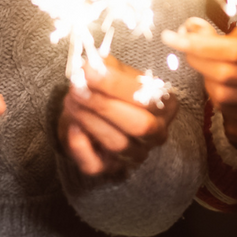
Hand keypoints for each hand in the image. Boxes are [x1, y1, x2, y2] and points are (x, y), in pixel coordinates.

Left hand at [58, 56, 180, 179]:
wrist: (90, 109)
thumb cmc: (108, 89)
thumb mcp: (113, 70)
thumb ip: (105, 67)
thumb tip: (90, 67)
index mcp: (165, 105)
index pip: (147, 98)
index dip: (116, 85)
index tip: (89, 72)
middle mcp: (156, 134)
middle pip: (140, 126)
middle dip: (105, 106)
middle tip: (77, 90)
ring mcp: (136, 154)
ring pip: (118, 144)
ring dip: (90, 120)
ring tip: (72, 101)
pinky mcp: (111, 169)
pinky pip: (96, 164)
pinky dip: (80, 145)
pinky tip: (73, 126)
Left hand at [161, 20, 236, 111]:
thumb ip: (219, 34)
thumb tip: (188, 30)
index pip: (234, 51)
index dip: (199, 45)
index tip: (172, 36)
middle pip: (227, 75)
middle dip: (196, 59)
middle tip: (183, 46)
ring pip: (225, 95)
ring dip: (203, 77)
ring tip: (201, 61)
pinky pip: (228, 108)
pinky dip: (213, 92)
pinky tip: (212, 77)